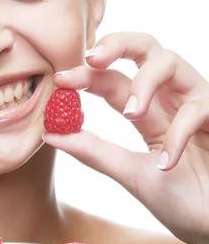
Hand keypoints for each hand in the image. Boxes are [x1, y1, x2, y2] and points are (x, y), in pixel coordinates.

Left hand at [44, 32, 208, 243]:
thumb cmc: (178, 200)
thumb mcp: (128, 172)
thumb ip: (94, 151)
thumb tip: (50, 134)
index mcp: (148, 111)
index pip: (112, 80)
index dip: (86, 75)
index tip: (60, 80)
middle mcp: (170, 98)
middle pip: (145, 47)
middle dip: (117, 44)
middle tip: (93, 59)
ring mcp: (196, 102)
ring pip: (169, 60)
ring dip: (144, 82)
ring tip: (130, 114)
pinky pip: (196, 107)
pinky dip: (178, 133)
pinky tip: (167, 163)